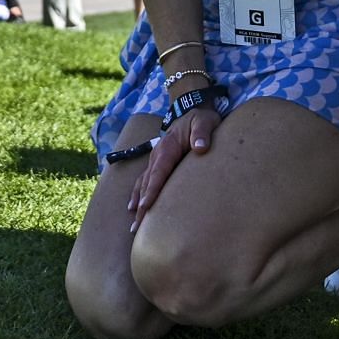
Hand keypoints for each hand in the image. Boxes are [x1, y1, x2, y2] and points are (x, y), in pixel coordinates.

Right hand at [128, 100, 220, 233]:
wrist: (192, 111)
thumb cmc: (201, 119)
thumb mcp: (205, 122)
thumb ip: (202, 133)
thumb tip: (200, 148)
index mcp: (167, 148)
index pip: (158, 172)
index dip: (151, 190)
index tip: (144, 206)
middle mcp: (157, 156)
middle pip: (147, 183)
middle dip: (141, 206)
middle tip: (137, 228)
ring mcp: (155, 160)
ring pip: (142, 185)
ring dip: (137, 204)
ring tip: (134, 226)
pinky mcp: (157, 164)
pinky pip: (143, 181)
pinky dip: (137, 194)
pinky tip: (133, 208)